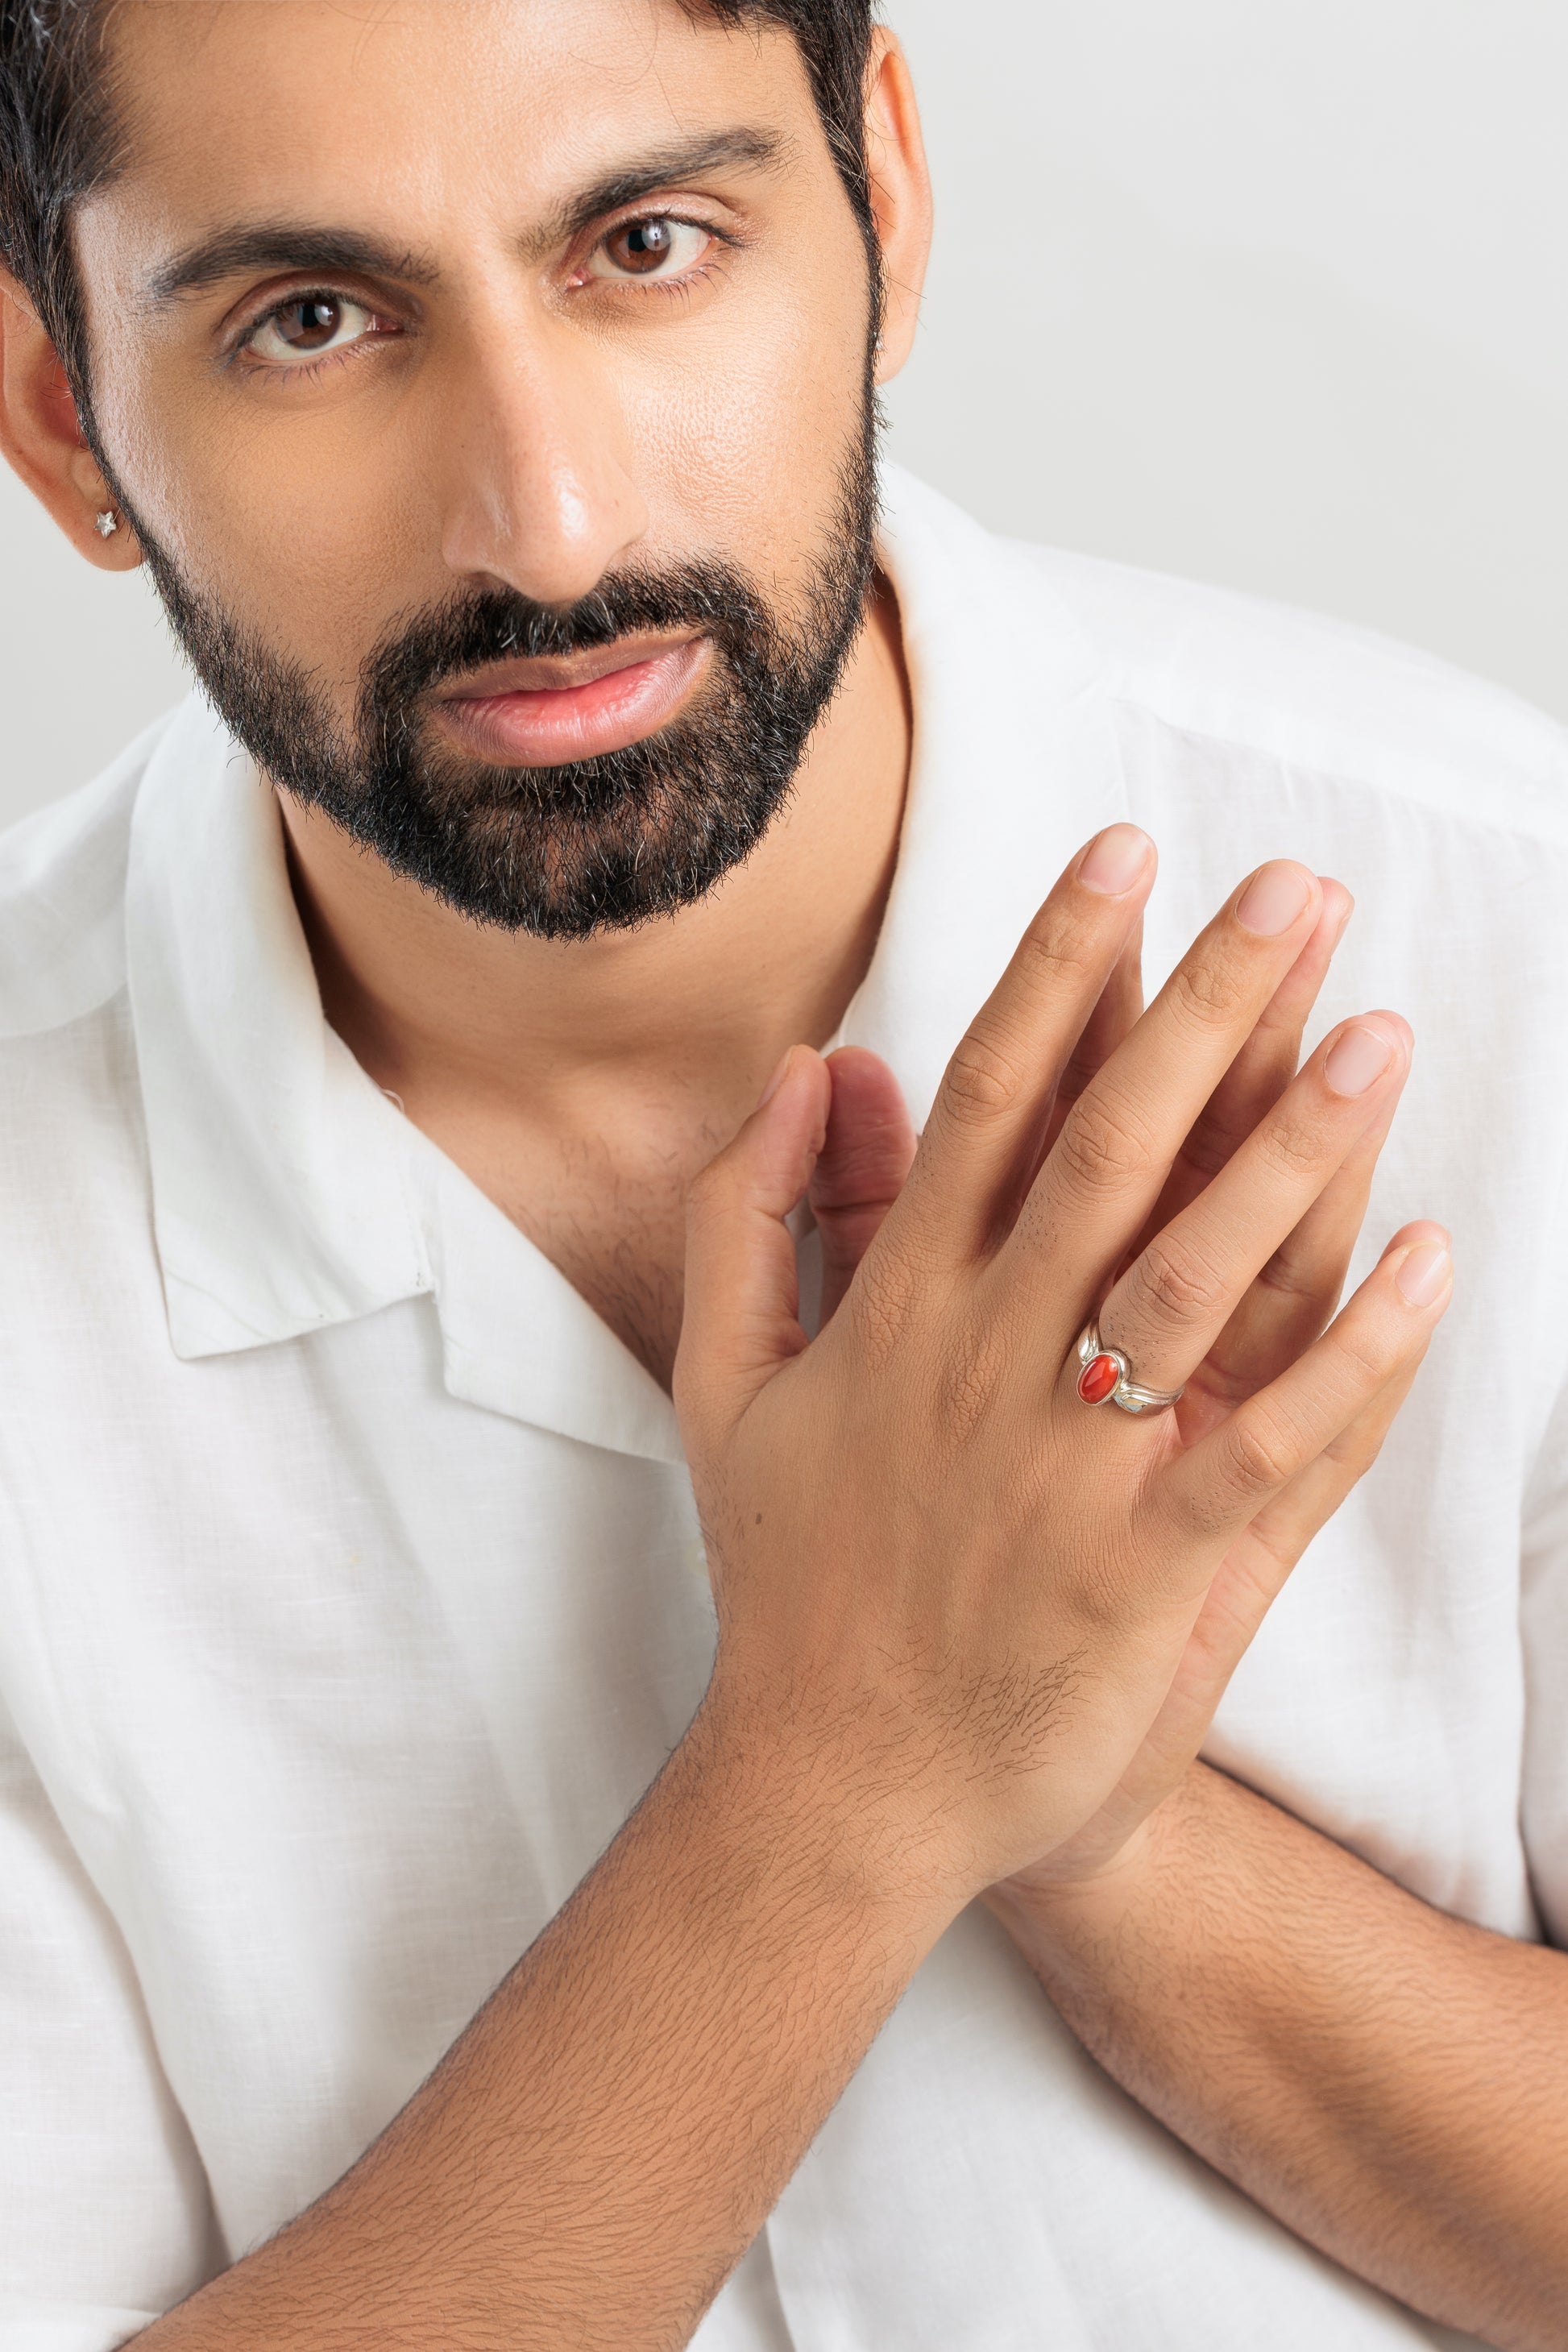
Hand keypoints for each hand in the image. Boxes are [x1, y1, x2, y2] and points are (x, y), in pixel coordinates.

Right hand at [675, 830, 1446, 1917]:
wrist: (834, 1787)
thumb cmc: (789, 1581)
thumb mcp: (720, 1385)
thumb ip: (748, 1216)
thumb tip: (799, 1067)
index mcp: (897, 1306)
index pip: (986, 1096)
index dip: (1057, 965)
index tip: (1124, 856)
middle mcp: (986, 1358)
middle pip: (1110, 1146)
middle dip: (1205, 1004)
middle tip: (1297, 891)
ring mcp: (1068, 1460)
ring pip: (1195, 1272)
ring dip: (1293, 1148)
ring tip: (1376, 1033)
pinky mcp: (1144, 1563)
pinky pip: (1270, 1443)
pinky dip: (1354, 1354)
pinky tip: (1427, 1261)